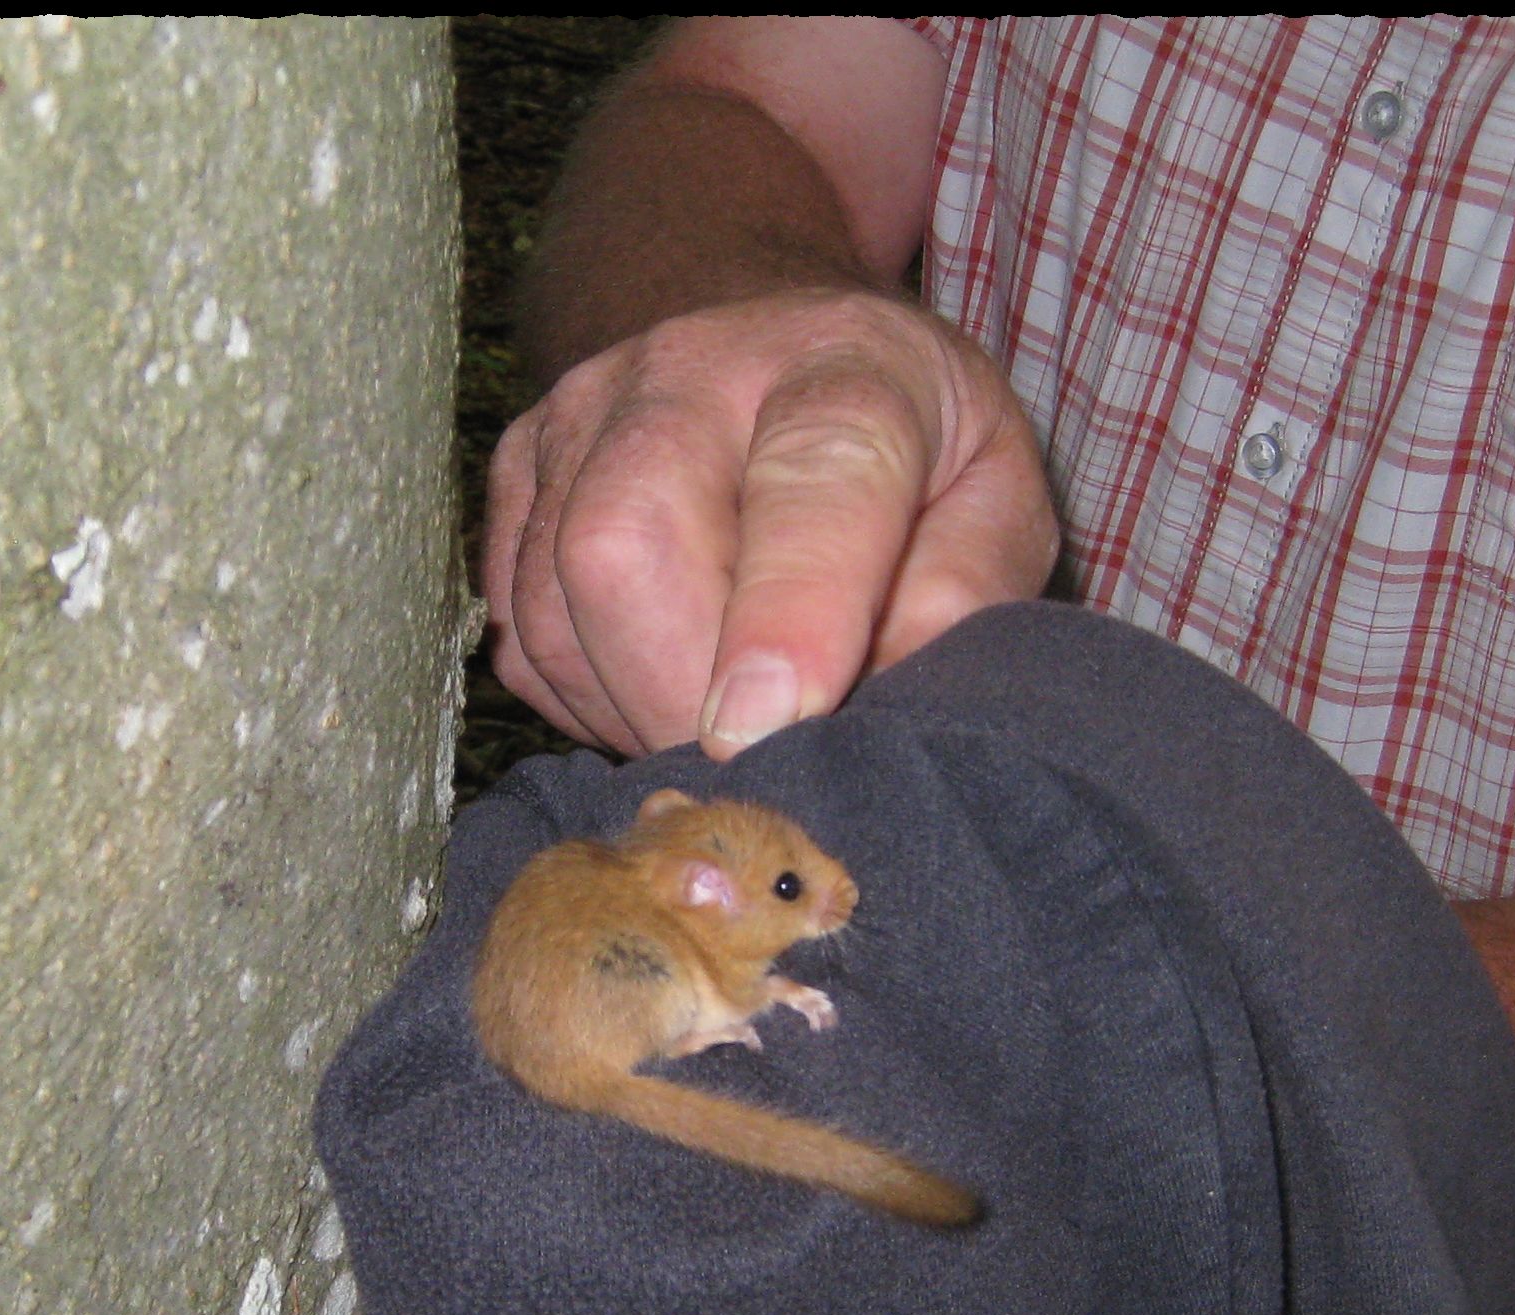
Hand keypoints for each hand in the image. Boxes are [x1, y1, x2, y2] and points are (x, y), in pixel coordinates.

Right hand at [482, 288, 1059, 757]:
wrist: (787, 351)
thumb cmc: (913, 448)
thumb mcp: (996, 500)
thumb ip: (963, 594)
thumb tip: (881, 698)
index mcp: (846, 366)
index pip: (813, 477)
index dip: (790, 609)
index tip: (771, 726)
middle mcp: (689, 369)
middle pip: (625, 544)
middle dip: (679, 695)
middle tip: (752, 763)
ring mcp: (580, 413)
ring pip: (553, 608)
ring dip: (634, 707)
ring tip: (718, 711)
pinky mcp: (517, 471)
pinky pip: (520, 632)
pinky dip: (587, 694)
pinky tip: (660, 678)